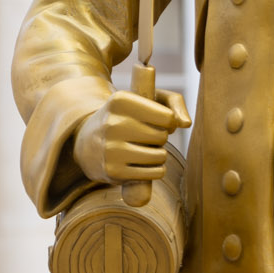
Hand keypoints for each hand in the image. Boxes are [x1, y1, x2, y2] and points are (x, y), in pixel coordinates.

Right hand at [74, 89, 191, 185]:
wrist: (87, 142)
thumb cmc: (125, 118)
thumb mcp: (145, 99)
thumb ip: (174, 101)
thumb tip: (185, 123)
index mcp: (120, 100)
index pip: (167, 117)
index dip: (168, 121)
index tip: (157, 121)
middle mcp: (112, 123)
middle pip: (162, 136)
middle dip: (159, 137)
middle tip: (145, 136)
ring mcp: (111, 149)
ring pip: (159, 156)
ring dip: (159, 155)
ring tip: (144, 149)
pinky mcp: (113, 171)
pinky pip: (154, 173)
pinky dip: (155, 170)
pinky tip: (143, 164)